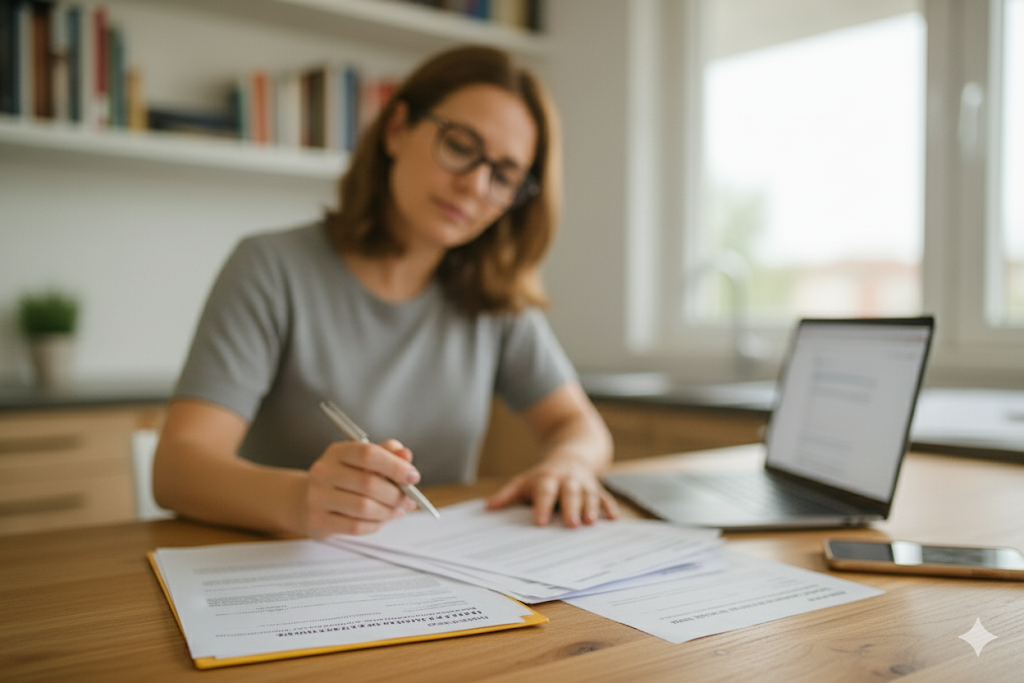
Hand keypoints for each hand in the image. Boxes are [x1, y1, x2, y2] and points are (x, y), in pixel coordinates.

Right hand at [305, 438, 419, 537]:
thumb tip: (405, 454)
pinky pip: (355, 526)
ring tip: (397, 510)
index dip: (395, 466)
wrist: (303, 500)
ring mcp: (318, 498)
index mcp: (337, 452)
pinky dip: (375, 525)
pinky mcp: (318, 521)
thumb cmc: (341, 479)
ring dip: (388, 511)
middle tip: (409, 499)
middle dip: (396, 494)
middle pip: (369, 483)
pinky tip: (381, 520)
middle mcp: (324, 472)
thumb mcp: (360, 461)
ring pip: (364, 508)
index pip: (368, 454)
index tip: (413, 476)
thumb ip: (385, 454)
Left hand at [486, 453, 619, 527]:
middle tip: (571, 525)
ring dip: (590, 508)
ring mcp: (584, 484)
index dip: (542, 506)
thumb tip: (488, 508)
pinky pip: (605, 497)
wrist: (571, 454)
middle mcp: (567, 480)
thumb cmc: (544, 476)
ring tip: (589, 523)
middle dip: (571, 508)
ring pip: (589, 494)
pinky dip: (609, 507)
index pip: (544, 491)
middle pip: (569, 492)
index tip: (540, 522)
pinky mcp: (597, 488)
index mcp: (547, 478)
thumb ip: (508, 495)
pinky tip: (613, 519)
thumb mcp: (524, 481)